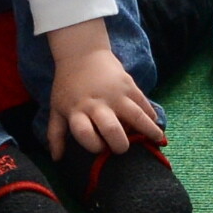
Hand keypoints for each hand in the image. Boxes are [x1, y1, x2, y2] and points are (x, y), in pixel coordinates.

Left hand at [46, 43, 165, 158]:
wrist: (82, 54)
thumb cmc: (67, 85)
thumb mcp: (57, 108)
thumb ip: (56, 134)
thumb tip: (57, 159)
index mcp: (78, 111)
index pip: (85, 133)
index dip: (94, 145)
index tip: (100, 149)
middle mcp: (97, 104)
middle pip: (111, 129)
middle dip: (119, 144)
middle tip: (123, 149)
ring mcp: (115, 94)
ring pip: (135, 116)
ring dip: (147, 130)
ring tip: (157, 140)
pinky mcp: (129, 85)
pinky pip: (143, 103)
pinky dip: (151, 115)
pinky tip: (156, 124)